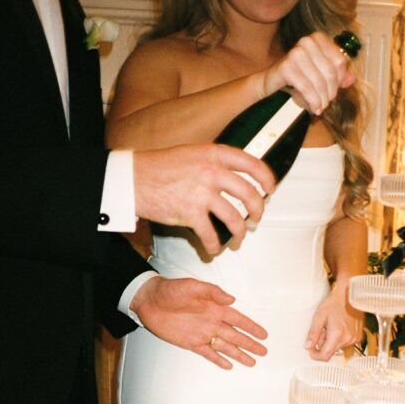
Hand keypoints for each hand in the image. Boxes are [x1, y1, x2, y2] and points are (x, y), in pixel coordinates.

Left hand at [130, 275, 267, 368]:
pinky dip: (218, 359)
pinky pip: (208, 353)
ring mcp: (202, 333)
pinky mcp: (191, 342)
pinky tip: (228, 365)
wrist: (150, 301)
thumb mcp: (193, 286)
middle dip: (250, 344)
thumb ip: (213, 292)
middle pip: (236, 336)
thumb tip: (231, 299)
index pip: (239, 320)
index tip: (263, 334)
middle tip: (263, 351)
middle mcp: (212, 322)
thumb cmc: (170, 290)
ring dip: (238, 354)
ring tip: (251, 362)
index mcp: (215, 308)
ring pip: (225, 346)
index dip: (251, 327)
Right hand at [133, 145, 275, 255]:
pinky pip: (211, 235)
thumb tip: (234, 178)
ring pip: (234, 218)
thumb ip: (213, 163)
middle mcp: (211, 171)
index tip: (270, 188)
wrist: (133, 179)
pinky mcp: (190, 213)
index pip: (251, 163)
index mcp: (213, 154)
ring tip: (238, 238)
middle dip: (258, 211)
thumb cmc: (160, 168)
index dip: (266, 178)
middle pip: (249, 194)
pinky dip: (214, 246)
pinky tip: (212, 249)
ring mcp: (201, 192)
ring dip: (240, 233)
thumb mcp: (191, 154)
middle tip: (257, 219)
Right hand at [262, 33, 355, 116]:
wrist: (271, 83)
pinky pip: (307, 88)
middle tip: (325, 103)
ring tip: (319, 107)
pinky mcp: (287, 66)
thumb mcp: (319, 75)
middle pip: (331, 73)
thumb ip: (337, 76)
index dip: (339, 81)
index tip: (333, 91)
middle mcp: (307, 42)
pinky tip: (313, 108)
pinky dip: (312, 101)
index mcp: (318, 39)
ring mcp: (296, 53)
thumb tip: (352, 79)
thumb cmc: (297, 78)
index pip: (340, 62)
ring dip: (321, 100)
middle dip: (330, 93)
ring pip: (320, 83)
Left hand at [304, 288, 362, 360]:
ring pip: (337, 348)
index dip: (315, 355)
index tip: (310, 349)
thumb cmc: (334, 302)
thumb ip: (313, 333)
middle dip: (323, 345)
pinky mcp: (358, 337)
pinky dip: (339, 339)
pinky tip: (339, 327)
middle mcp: (348, 338)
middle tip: (322, 330)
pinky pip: (344, 343)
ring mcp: (354, 338)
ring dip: (331, 341)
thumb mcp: (319, 316)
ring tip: (331, 326)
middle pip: (331, 352)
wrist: (349, 294)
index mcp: (337, 333)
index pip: (325, 355)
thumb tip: (307, 347)